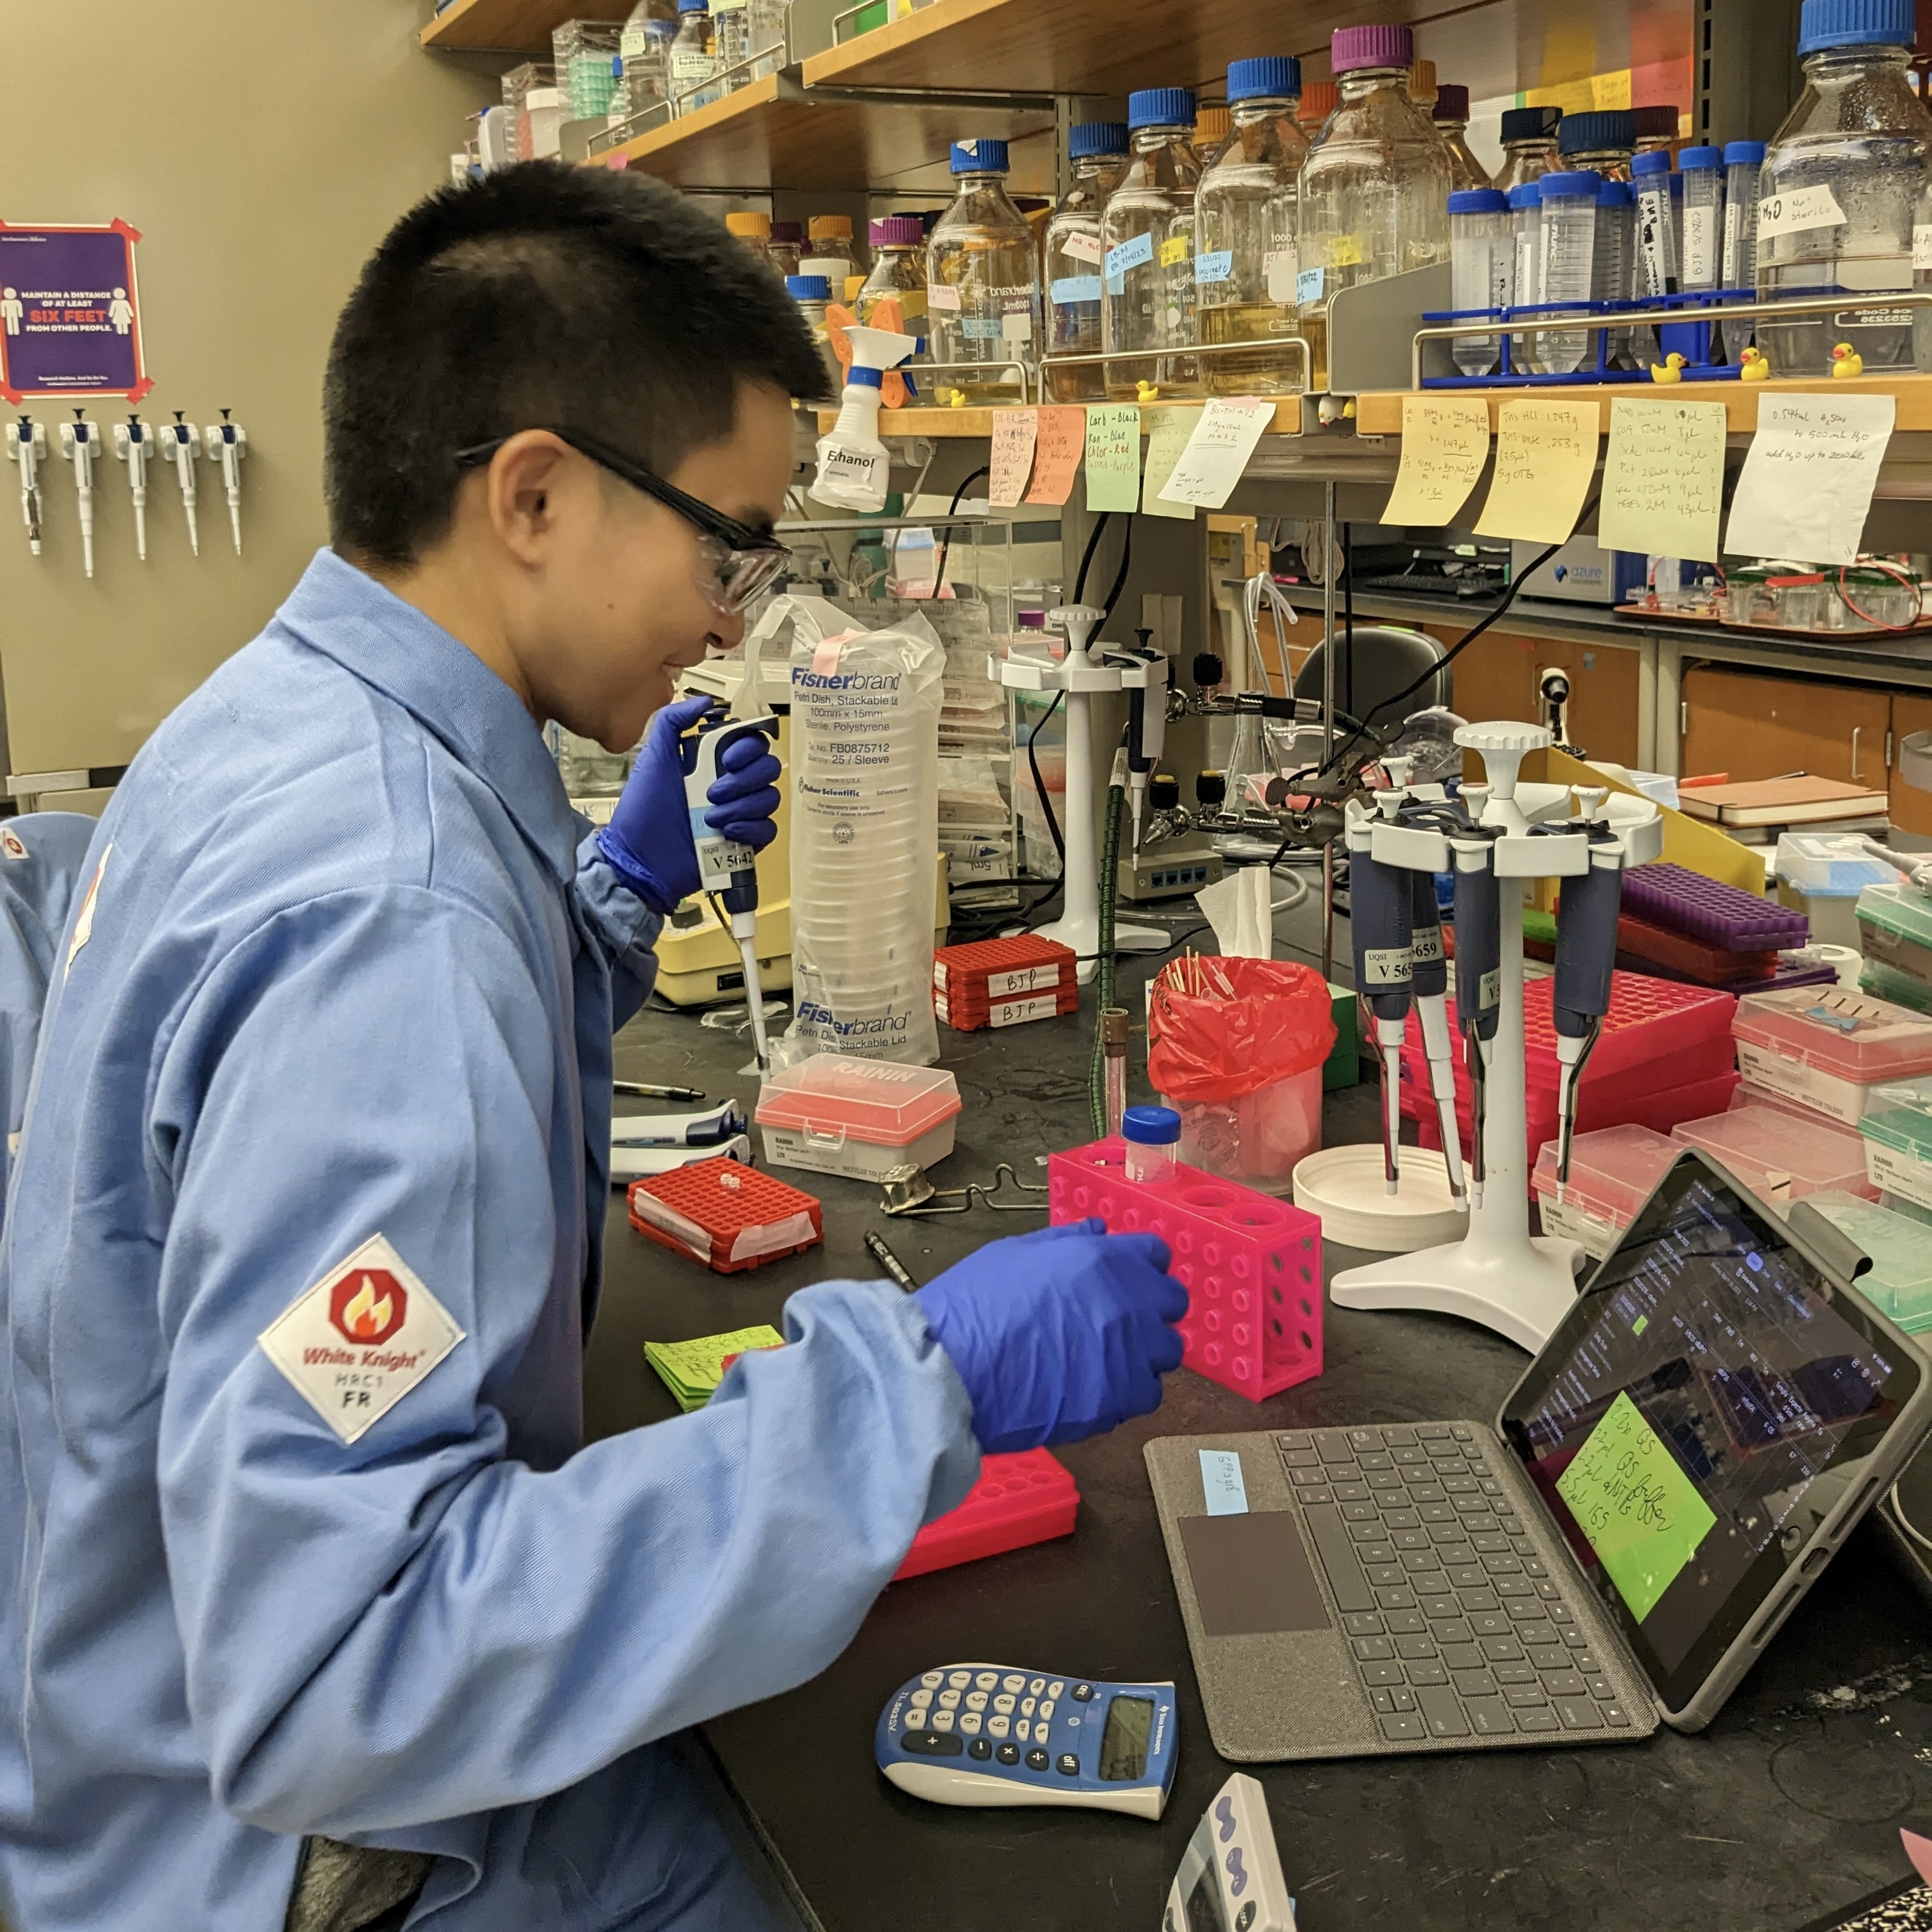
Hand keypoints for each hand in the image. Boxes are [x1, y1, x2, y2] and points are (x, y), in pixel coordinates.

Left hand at [596, 699, 783, 914]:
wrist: (639, 858)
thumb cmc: (643, 810)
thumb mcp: (653, 758)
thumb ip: (672, 721)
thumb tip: (704, 701)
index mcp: (712, 762)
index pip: (752, 744)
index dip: (748, 748)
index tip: (727, 759)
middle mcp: (730, 785)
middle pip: (768, 768)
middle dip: (744, 779)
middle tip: (712, 793)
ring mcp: (739, 813)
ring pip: (769, 798)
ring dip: (742, 806)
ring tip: (711, 818)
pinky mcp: (743, 841)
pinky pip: (767, 830)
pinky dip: (751, 828)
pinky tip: (726, 831)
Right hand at [913, 1220, 1185, 1453]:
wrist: (952, 1372)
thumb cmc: (972, 1306)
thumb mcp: (1014, 1254)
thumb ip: (1064, 1243)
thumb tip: (1097, 1231)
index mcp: (1102, 1260)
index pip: (1155, 1254)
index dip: (1140, 1267)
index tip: (1125, 1279)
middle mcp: (1128, 1303)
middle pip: (1172, 1303)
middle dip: (1149, 1309)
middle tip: (1115, 1322)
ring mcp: (1130, 1354)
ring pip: (1164, 1353)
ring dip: (1141, 1353)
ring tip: (1099, 1361)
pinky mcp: (1121, 1401)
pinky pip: (1146, 1395)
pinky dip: (1126, 1394)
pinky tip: (1091, 1390)